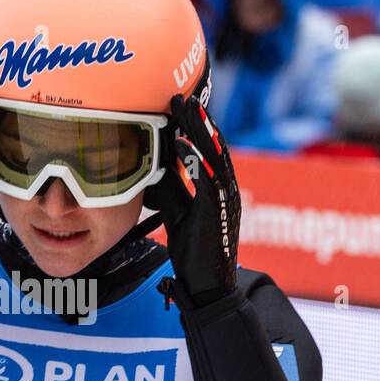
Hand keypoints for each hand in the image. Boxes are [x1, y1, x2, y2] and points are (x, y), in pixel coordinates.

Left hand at [153, 94, 241, 303]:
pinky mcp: (216, 211)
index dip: (195, 127)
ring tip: (184, 106)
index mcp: (218, 188)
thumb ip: (171, 191)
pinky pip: (206, 179)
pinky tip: (179, 143)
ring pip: (214, 155)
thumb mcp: (178, 213)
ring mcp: (224, 198)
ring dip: (199, 129)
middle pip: (213, 146)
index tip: (179, 105)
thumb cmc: (194, 251)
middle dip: (198, 119)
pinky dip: (194, 159)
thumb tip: (153, 170)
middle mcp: (226, 188)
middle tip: (181, 96)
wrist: (207, 285)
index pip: (208, 150)